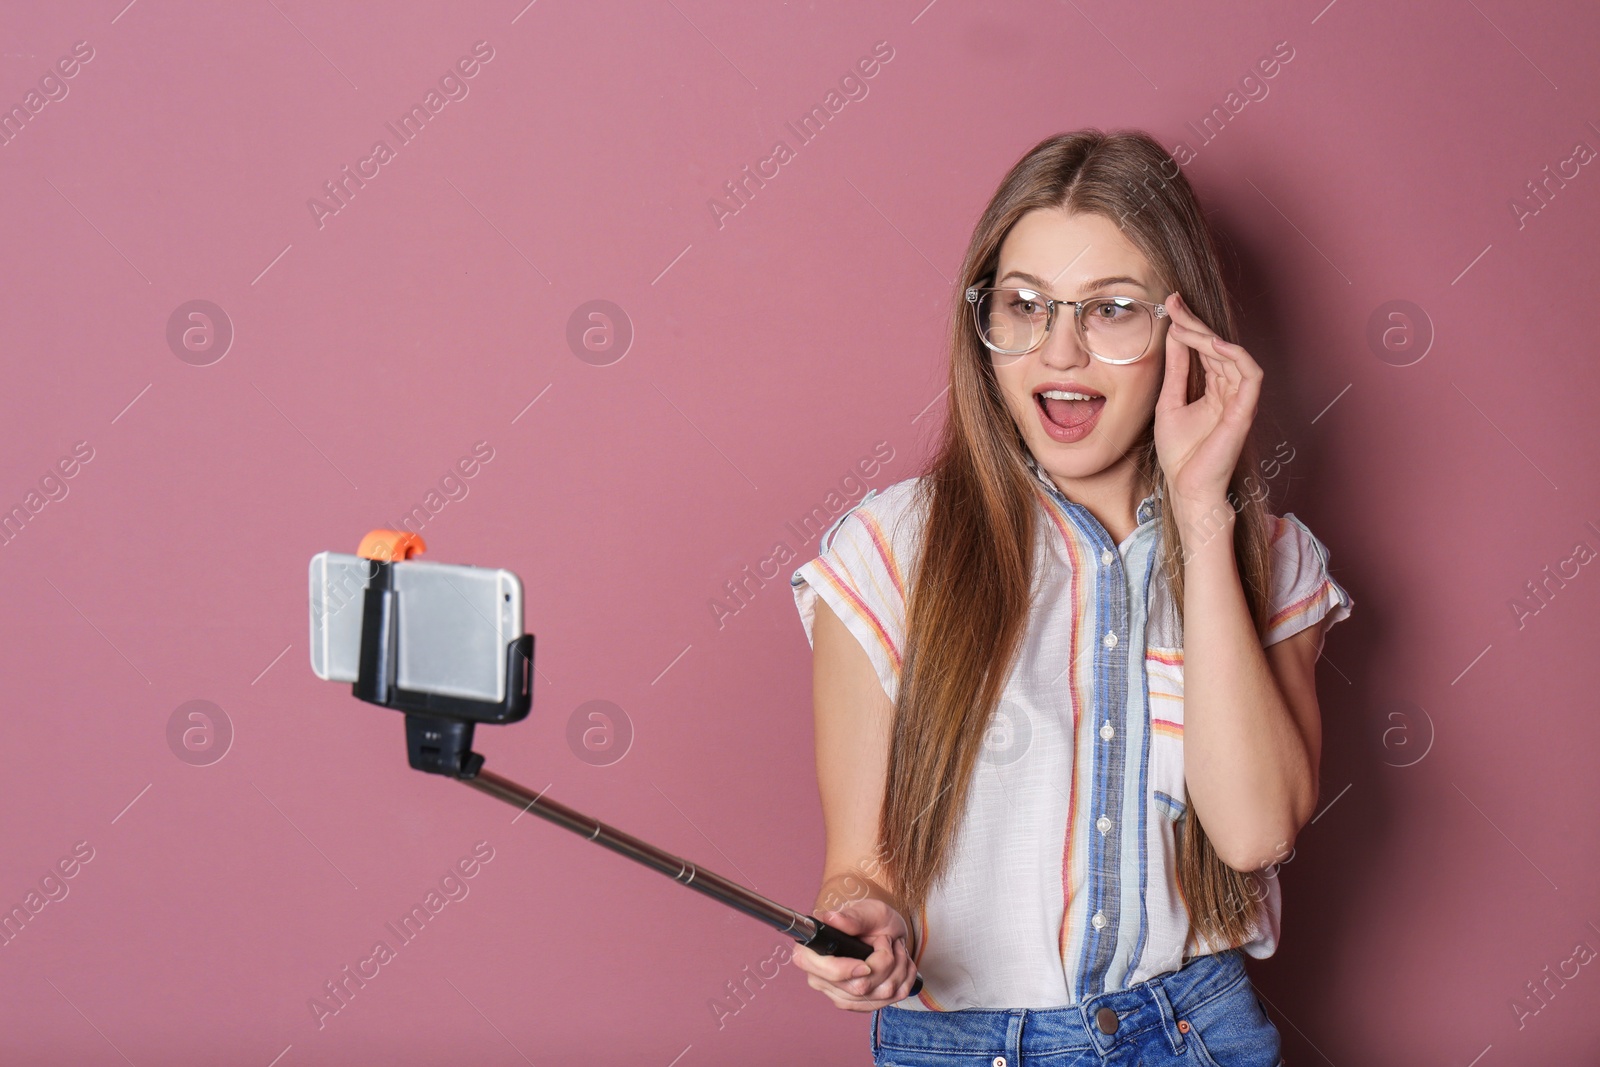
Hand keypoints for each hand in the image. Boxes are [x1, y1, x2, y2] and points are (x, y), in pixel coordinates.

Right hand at [791, 899, 918, 1011]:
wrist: (884, 931)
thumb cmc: (869, 919)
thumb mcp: (865, 911)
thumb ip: (851, 917)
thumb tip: (832, 918)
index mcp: (812, 954)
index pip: (824, 971)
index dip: (845, 970)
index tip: (866, 964)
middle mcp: (821, 979)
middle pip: (859, 987)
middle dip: (884, 962)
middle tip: (887, 940)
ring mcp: (840, 995)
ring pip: (879, 994)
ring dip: (898, 968)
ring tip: (895, 948)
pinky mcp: (859, 1005)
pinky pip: (891, 1000)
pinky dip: (904, 979)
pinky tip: (901, 963)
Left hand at [1153, 291, 1262, 508]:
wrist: (1186, 487)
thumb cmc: (1180, 453)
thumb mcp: (1170, 401)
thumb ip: (1177, 369)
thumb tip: (1174, 336)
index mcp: (1214, 387)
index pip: (1204, 348)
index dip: (1189, 324)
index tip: (1169, 304)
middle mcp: (1230, 389)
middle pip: (1217, 346)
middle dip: (1195, 322)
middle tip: (1173, 303)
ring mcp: (1240, 398)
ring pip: (1233, 355)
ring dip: (1208, 336)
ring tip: (1184, 325)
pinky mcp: (1246, 409)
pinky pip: (1250, 374)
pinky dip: (1235, 355)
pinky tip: (1213, 344)